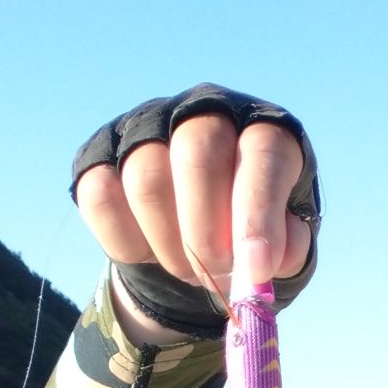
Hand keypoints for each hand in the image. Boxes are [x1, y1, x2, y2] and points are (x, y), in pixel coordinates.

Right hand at [71, 86, 319, 340]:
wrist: (197, 242)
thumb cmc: (250, 237)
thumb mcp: (283, 248)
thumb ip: (287, 251)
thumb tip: (268, 258)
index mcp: (261, 128)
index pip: (264, 152)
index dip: (258, 213)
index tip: (255, 269)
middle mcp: (203, 111)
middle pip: (197, 154)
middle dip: (205, 233)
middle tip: (216, 276)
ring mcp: (146, 127)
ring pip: (147, 179)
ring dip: (169, 246)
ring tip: (188, 269)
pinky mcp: (100, 154)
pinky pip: (101, 197)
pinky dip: (126, 243)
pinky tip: (149, 253)